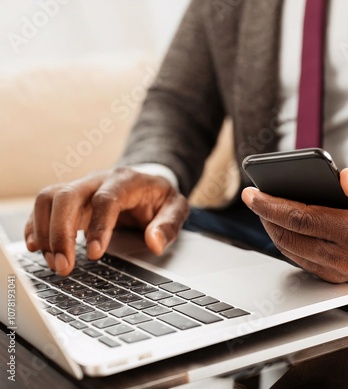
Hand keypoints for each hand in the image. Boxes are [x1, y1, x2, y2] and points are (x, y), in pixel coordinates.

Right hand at [24, 167, 188, 275]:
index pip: (106, 199)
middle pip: (68, 195)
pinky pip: (44, 205)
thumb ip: (169, 224)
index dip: (97, 226)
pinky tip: (38, 247)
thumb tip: (155, 243)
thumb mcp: (176, 207)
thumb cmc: (159, 197)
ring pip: (49, 198)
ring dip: (45, 231)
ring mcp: (81, 187)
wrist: (147, 182)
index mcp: (127, 181)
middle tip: (64, 266)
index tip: (94, 255)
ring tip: (54, 262)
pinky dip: (37, 225)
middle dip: (60, 232)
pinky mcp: (70, 198)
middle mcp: (99, 180)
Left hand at [241, 168, 347, 286]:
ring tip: (263, 208)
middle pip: (290, 236)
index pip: (302, 218)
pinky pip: (301, 260)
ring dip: (272, 229)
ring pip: (291, 250)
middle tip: (252, 197)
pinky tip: (281, 225)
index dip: (272, 204)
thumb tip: (342, 176)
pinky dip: (286, 242)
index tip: (251, 192)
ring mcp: (340, 271)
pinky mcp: (337, 277)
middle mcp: (346, 257)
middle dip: (265, 215)